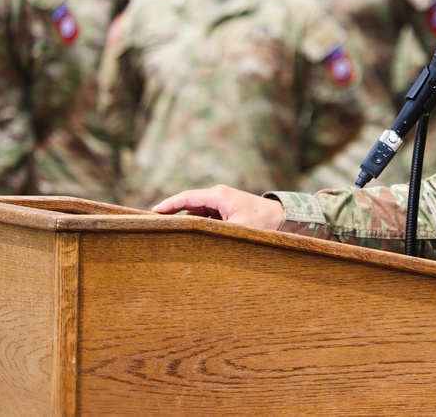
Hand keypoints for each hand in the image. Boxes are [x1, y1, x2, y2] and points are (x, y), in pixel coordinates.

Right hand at [152, 184, 284, 230]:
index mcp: (218, 196)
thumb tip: (197, 241)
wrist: (282, 217)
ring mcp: (221, 202)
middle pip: (188, 203)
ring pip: (196, 211)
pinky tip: (187, 235)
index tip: (153, 212)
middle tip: (154, 223)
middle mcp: (217, 195)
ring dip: (184, 220)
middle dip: (172, 213)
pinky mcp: (225, 209)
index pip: (187, 198)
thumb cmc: (262, 223)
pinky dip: (196, 223)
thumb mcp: (238, 229)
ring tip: (167, 232)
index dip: (169, 205)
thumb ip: (216, 233)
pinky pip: (205, 215)